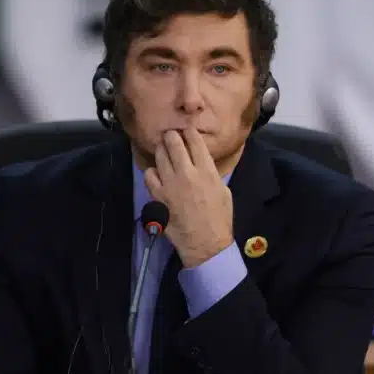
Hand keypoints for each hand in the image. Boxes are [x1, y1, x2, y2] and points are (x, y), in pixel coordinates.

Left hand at [144, 128, 233, 267]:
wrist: (205, 243)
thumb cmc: (219, 219)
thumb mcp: (224, 191)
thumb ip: (211, 173)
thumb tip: (202, 163)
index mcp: (207, 171)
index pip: (195, 142)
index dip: (189, 132)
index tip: (186, 130)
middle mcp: (187, 173)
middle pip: (174, 143)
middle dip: (171, 136)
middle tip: (170, 135)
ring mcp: (170, 184)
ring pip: (160, 156)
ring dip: (161, 150)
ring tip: (162, 150)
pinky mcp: (158, 196)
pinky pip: (149, 175)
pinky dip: (152, 171)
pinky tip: (156, 173)